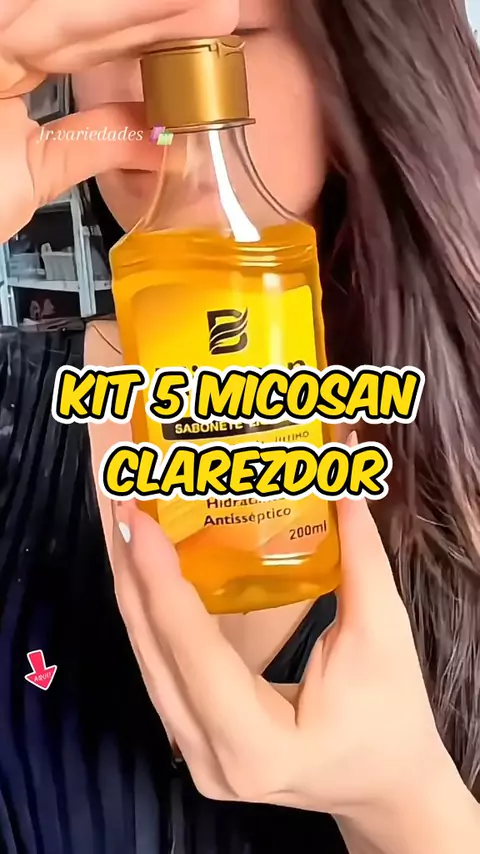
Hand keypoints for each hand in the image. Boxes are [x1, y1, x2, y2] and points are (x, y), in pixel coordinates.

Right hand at [0, 0, 237, 240]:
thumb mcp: (37, 171)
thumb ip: (94, 145)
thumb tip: (161, 144)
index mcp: (9, 72)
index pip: (85, 43)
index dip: (145, 33)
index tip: (203, 30)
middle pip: (80, 17)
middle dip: (151, 12)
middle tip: (216, 7)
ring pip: (61, 12)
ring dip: (134, 9)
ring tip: (203, 6)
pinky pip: (35, 21)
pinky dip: (94, 16)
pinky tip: (148, 8)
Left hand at [110, 481, 447, 819]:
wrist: (387, 783)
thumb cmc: (392, 718)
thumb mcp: (382, 637)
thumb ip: (360, 558)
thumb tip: (344, 482)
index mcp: (256, 743)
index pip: (190, 648)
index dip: (159, 578)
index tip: (138, 516)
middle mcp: (208, 757)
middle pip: (152, 650)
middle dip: (129, 569)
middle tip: (120, 499)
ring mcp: (193, 755)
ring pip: (146, 658)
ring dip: (132, 586)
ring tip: (124, 522)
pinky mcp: (192, 739)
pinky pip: (159, 665)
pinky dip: (149, 612)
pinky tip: (144, 568)